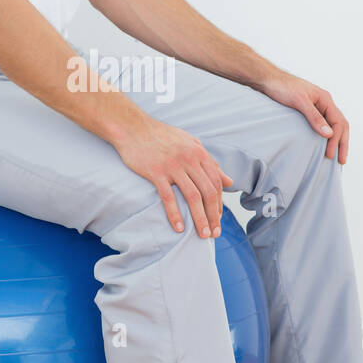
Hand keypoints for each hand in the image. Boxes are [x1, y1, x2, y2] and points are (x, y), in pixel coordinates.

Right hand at [111, 116, 232, 237]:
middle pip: (208, 192)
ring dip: (200, 218)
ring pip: (192, 197)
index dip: (219, 203)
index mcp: (199, 152)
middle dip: (213, 215)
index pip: (216, 182)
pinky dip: (175, 214)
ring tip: (202, 235)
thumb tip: (229, 181)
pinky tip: (179, 228)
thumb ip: (210, 163)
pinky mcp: (155, 172)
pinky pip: (168, 197)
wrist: (132, 127)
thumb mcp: (191, 144)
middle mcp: (189, 159)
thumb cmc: (162, 136)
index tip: (217, 219)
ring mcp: (173, 166)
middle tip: (214, 233)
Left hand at [260, 67, 349, 163]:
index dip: (336, 140)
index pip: (338, 123)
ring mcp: (318, 106)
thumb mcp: (299, 102)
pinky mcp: (310, 110)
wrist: (268, 80)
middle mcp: (325, 103)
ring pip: (334, 125)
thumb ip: (315, 117)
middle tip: (341, 161)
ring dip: (338, 140)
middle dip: (342, 143)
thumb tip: (329, 134)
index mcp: (325, 99)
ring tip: (337, 156)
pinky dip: (328, 135)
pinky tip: (324, 144)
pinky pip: (324, 124)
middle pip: (341, 125)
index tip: (329, 154)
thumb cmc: (283, 87)